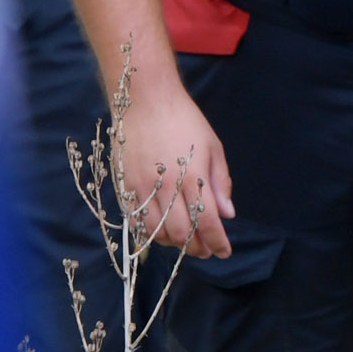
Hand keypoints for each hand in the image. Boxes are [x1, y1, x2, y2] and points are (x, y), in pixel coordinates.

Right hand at [112, 75, 231, 257]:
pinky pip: (136, 221)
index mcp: (192, 176)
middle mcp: (166, 186)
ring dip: (173, 243)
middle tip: (205, 250)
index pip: (207, 222)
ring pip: (157, 232)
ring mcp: (141, 187)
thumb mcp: (213, 147)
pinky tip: (161, 230)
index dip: (217, 242)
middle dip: (196, 248)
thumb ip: (220, 183)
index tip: (224, 252)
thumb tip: (228, 214)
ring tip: (185, 241)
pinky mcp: (124, 185)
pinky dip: (150, 232)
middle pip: (181, 233)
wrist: (145, 99)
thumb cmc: (184, 120)